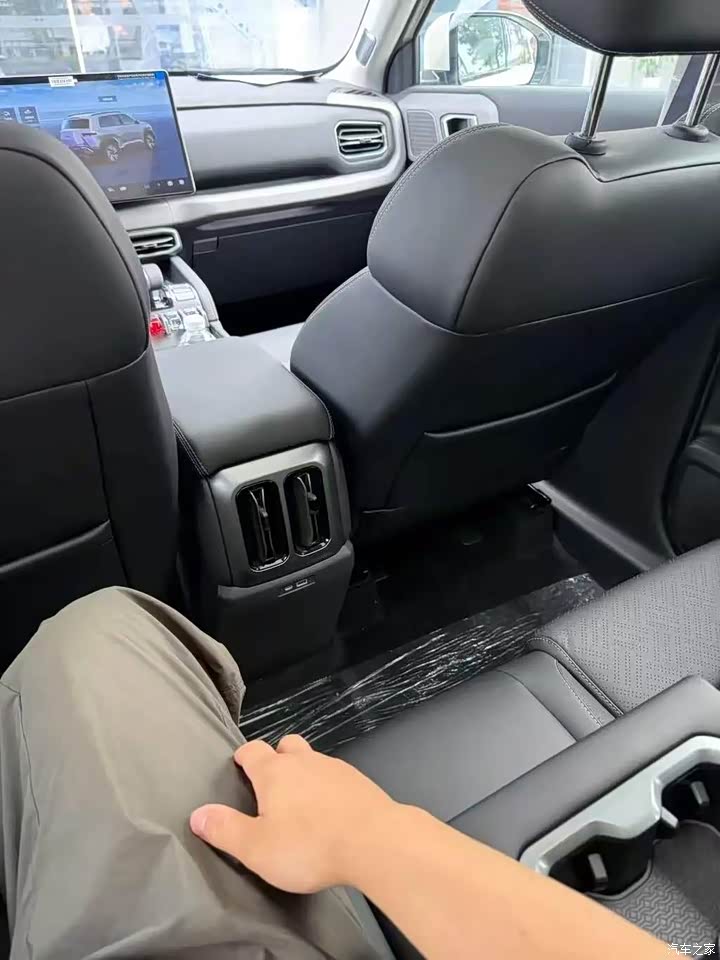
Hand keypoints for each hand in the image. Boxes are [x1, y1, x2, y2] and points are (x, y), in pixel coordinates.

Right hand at [190, 735, 398, 892]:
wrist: (375, 842)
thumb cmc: (309, 845)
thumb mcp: (256, 847)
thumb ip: (225, 829)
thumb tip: (197, 814)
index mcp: (275, 772)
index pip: (252, 751)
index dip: (243, 757)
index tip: (240, 766)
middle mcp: (305, 761)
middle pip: (286, 746)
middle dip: (277, 758)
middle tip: (271, 784)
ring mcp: (335, 769)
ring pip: (314, 760)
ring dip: (305, 773)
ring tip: (301, 802)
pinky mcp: (359, 783)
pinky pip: (337, 778)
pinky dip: (328, 788)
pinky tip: (331, 811)